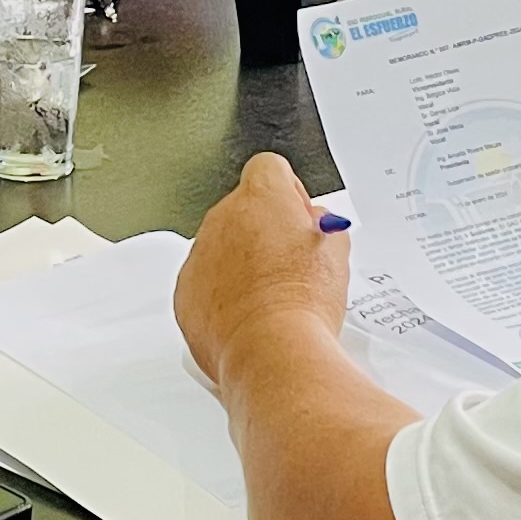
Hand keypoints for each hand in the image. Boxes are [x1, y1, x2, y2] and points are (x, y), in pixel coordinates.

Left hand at [173, 153, 350, 381]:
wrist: (271, 350)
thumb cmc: (303, 302)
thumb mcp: (335, 252)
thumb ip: (320, 224)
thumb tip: (311, 226)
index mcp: (260, 198)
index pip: (269, 168)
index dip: (288, 193)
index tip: (298, 218)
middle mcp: (223, 219)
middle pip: (243, 210)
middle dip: (265, 232)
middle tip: (291, 264)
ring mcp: (199, 256)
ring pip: (221, 248)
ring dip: (242, 265)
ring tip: (272, 297)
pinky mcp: (186, 292)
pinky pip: (204, 284)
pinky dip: (222, 296)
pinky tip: (250, 316)